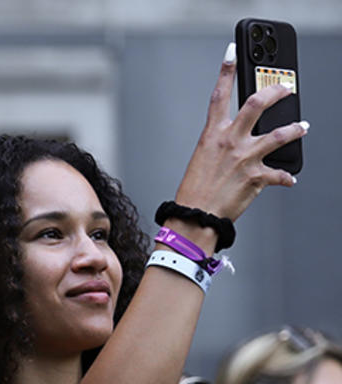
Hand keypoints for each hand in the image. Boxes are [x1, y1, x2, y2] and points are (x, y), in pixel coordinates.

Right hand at [172, 42, 306, 221]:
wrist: (196, 217)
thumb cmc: (195, 191)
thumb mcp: (202, 160)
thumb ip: (222, 145)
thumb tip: (237, 142)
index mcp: (212, 135)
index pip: (219, 96)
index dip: (226, 72)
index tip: (232, 54)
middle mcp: (230, 142)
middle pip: (258, 104)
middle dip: (276, 92)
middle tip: (286, 89)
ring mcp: (246, 158)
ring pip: (280, 134)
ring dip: (295, 129)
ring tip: (302, 127)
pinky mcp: (257, 177)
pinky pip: (280, 173)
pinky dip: (286, 177)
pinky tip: (289, 178)